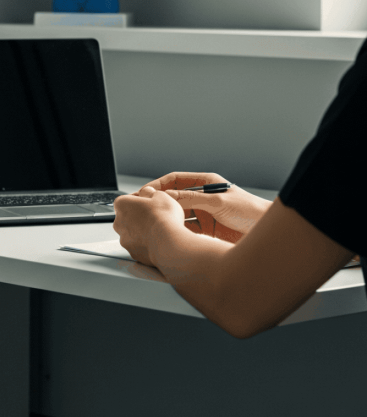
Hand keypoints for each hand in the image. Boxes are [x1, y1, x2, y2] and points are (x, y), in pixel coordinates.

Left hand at [112, 186, 187, 265]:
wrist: (169, 243)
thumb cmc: (164, 218)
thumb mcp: (160, 195)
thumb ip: (150, 192)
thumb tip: (147, 193)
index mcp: (122, 204)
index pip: (129, 198)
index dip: (142, 199)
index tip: (151, 202)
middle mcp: (118, 222)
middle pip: (129, 216)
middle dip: (140, 216)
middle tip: (156, 216)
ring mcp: (124, 239)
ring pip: (133, 233)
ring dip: (142, 231)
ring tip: (159, 230)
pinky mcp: (133, 253)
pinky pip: (139, 246)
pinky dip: (146, 244)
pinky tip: (158, 241)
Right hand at [136, 172, 271, 242]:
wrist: (272, 235)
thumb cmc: (251, 211)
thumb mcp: (218, 202)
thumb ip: (191, 199)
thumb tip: (166, 197)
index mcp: (205, 184)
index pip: (175, 181)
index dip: (158, 186)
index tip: (144, 193)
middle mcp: (202, 198)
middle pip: (174, 199)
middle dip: (159, 204)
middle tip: (144, 211)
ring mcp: (204, 215)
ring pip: (178, 216)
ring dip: (168, 219)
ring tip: (155, 225)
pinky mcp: (207, 232)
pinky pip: (187, 231)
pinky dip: (178, 233)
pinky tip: (171, 236)